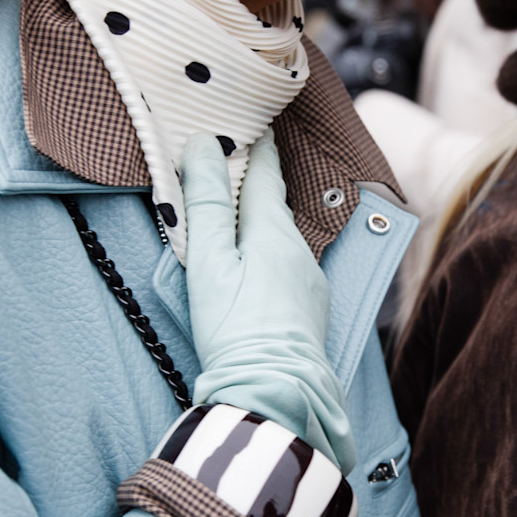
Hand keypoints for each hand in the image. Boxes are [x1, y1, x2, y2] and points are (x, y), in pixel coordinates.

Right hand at [182, 131, 354, 472]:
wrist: (276, 395)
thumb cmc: (234, 330)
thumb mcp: (209, 264)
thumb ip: (206, 205)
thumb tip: (204, 145)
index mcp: (273, 232)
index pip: (264, 173)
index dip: (255, 146)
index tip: (250, 121)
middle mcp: (300, 250)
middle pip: (275, 205)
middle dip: (258, 182)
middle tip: (239, 157)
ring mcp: (311, 281)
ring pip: (285, 237)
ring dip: (265, 221)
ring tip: (242, 211)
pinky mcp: (313, 309)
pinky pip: (291, 266)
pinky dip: (274, 254)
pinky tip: (259, 265)